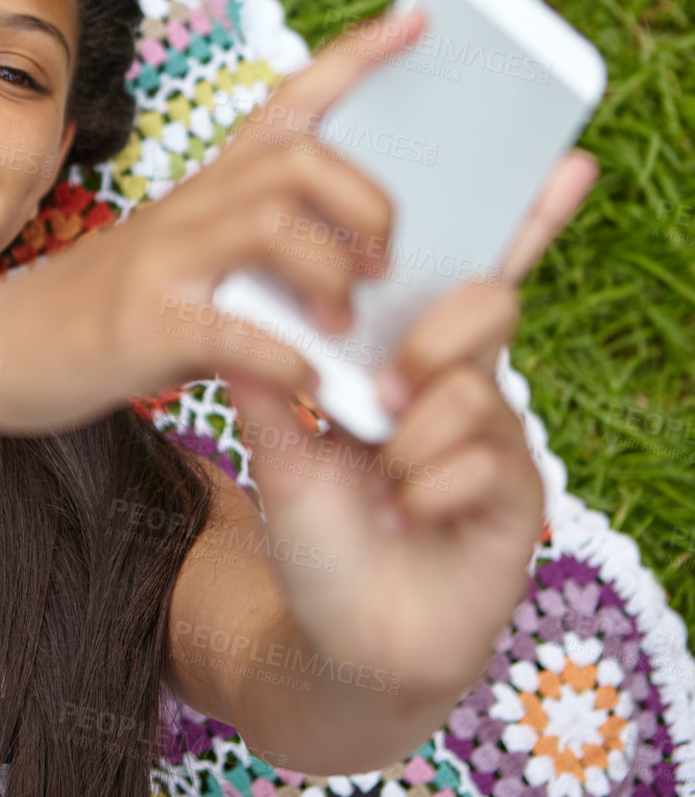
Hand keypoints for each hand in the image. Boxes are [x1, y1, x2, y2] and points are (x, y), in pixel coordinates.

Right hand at [0, 11, 428, 437]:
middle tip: (386, 259)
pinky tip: (305, 382)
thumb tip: (348, 263)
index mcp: (204, 192)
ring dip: (331, 276)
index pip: (287, 104)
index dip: (354, 59)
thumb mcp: (178, 258)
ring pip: (272, 225)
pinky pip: (234, 331)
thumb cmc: (102, 311)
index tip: (417, 22)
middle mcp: (186, 211)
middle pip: (298, 158)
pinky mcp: (144, 325)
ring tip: (343, 325)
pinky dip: (287, 360)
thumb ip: (248, 252)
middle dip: (367, 201)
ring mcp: (162, 263)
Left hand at [225, 147, 597, 702]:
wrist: (345, 638)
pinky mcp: (516, 495)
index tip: (562, 158)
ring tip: (380, 473)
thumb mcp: (280, 451)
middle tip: (389, 389)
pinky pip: (479, 459)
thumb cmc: (321, 536)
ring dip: (413, 435)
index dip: (517, 220)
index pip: (461, 278)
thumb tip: (235, 306)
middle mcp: (460, 387)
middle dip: (434, 337)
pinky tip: (403, 516)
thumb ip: (267, 383)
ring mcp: (493, 440)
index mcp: (406, 362)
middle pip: (486, 307)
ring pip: (473, 386)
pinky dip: (424, 490)